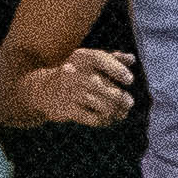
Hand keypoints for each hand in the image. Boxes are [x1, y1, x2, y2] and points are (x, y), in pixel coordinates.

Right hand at [13, 41, 135, 128]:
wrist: (45, 90)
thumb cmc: (77, 74)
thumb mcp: (91, 62)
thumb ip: (113, 59)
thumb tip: (131, 58)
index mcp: (81, 57)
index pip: (101, 59)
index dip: (118, 70)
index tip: (129, 80)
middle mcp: (73, 72)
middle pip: (104, 87)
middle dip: (121, 98)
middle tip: (129, 103)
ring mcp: (69, 91)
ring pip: (101, 105)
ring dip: (115, 111)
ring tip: (122, 112)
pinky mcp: (66, 109)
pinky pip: (93, 118)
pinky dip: (105, 120)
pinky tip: (108, 119)